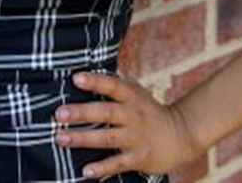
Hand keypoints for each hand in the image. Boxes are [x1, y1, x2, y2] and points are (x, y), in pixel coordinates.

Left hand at [53, 71, 202, 179]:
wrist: (183, 135)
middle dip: (81, 112)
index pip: (113, 86)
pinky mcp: (140, 157)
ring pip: (107, 137)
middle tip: (59, 113)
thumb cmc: (150, 112)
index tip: (76, 78)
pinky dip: (102, 168)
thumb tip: (90, 70)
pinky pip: (119, 163)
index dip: (95, 81)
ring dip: (83, 138)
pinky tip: (86, 171)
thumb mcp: (137, 94)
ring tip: (61, 138)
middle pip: (106, 112)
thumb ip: (116, 84)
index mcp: (133, 97)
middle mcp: (134, 115)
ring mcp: (137, 137)